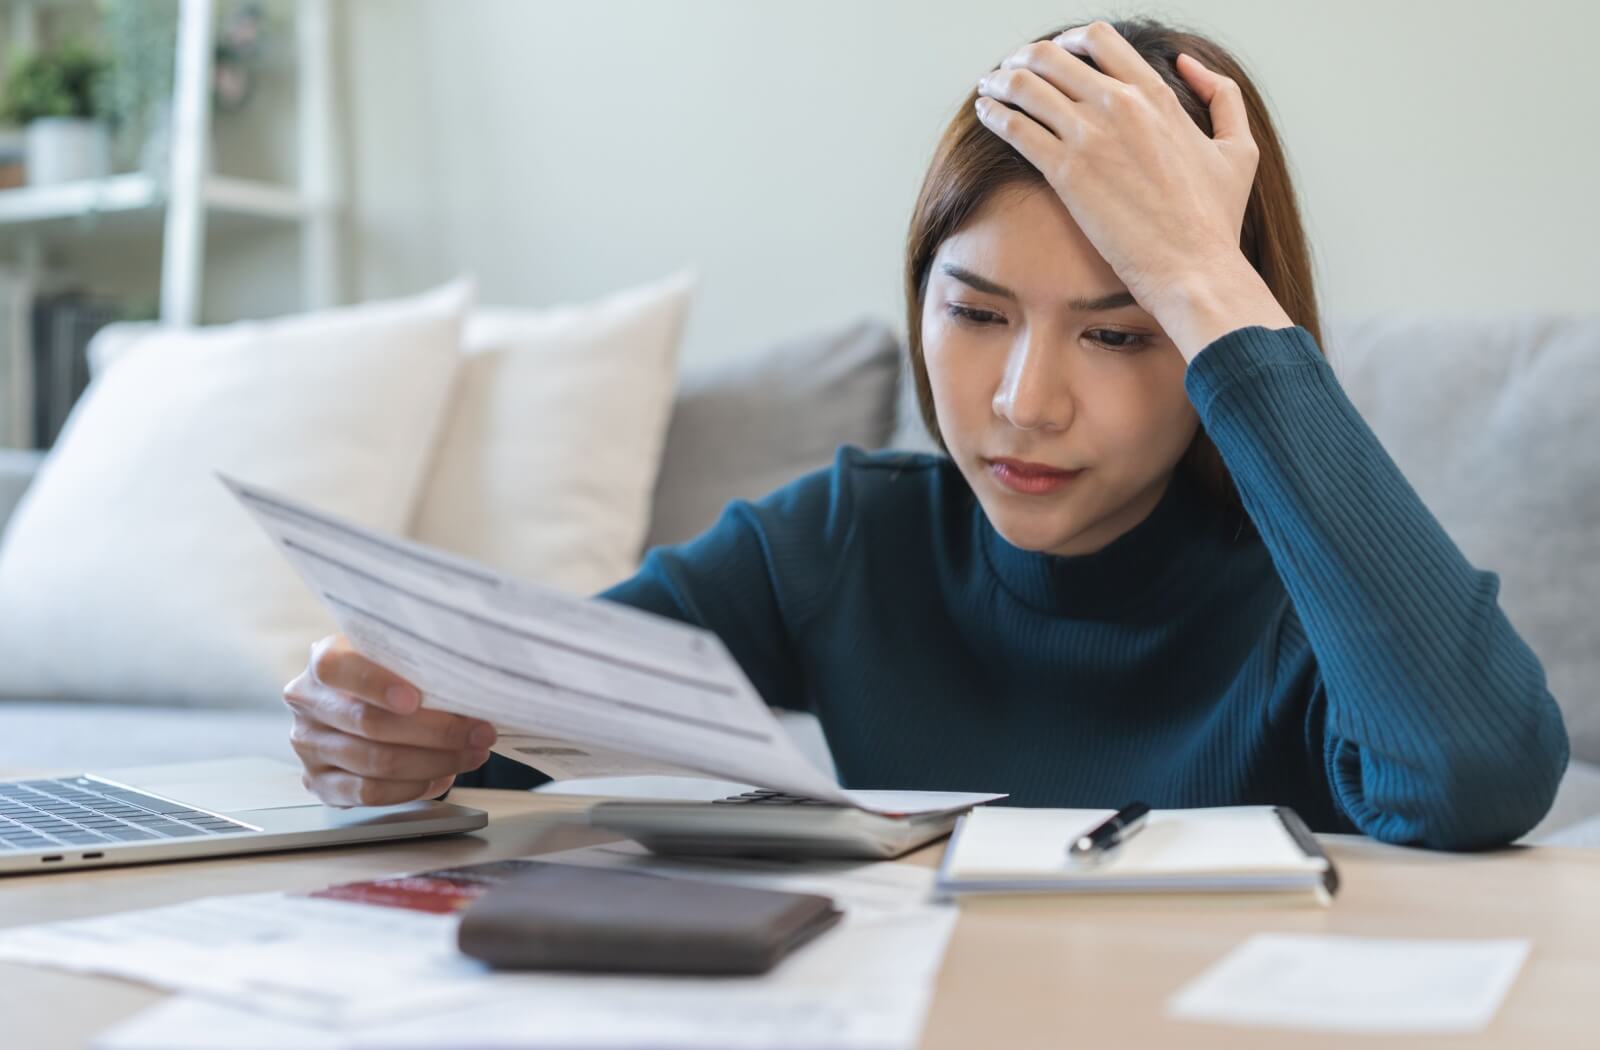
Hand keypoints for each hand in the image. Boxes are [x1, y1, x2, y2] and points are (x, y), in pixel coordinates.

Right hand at [283, 635, 497, 806]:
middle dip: (436, 731)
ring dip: (435, 761)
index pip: (337, 668)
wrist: (360, 701)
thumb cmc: (390, 674)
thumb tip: (469, 687)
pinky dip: (411, 787)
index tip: (415, 699)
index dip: (376, 684)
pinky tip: (440, 776)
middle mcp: (308, 702)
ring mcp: (309, 745)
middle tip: (479, 732)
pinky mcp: (319, 782)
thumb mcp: (398, 656)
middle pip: (370, 723)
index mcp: (323, 660)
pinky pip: (369, 793)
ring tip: (471, 754)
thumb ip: (418, 665)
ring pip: (375, 762)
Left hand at [974, 21, 1259, 314]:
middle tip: (1011, 69)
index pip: (1099, 40)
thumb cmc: (1215, 221)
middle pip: (1053, 57)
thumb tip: (1188, 64)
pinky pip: (1015, 127)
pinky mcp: (1066, 172)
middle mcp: (1120, 105)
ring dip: (1001, 81)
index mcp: (1157, 94)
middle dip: (1025, 58)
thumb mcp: (1238, 148)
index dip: (1069, 41)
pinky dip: (993, 113)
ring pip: (1026, 85)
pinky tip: (983, 113)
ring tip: (988, 87)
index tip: (1054, 54)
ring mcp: (1090, 136)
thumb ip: (1222, 96)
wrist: (1193, 268)